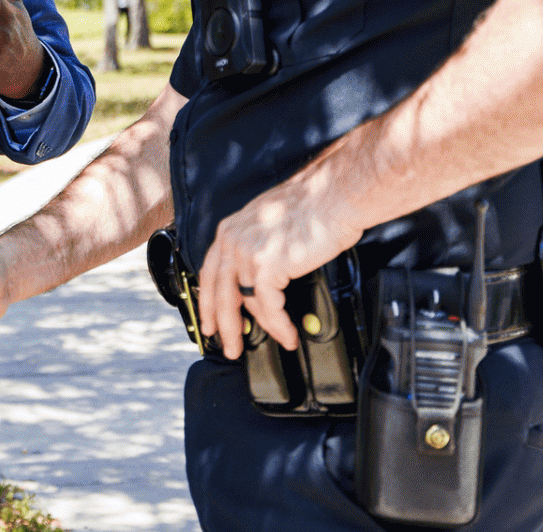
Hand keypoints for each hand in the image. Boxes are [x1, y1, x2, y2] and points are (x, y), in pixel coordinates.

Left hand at [195, 173, 361, 359]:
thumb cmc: (314, 204)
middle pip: (220, 293)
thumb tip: (261, 272)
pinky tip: (288, 335)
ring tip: (275, 342)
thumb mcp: (271, 221)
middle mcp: (233, 240)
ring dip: (260, 329)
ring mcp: (247, 253)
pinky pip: (270, 307)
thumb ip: (257, 244)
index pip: (210, 272)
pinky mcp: (268, 266)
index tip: (209, 321)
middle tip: (230, 346)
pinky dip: (280, 325)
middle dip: (223, 324)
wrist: (334, 195)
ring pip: (244, 303)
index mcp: (231, 229)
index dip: (208, 301)